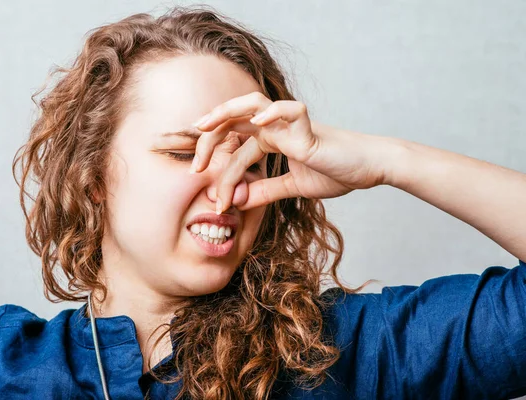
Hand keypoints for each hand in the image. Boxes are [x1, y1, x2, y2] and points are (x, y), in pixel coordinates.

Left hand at [191, 91, 394, 213]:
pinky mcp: (309, 128)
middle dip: (208, 139)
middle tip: (195, 167)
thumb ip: (265, 191)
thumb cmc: (334, 172)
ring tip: (204, 125)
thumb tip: (238, 201)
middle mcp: (275, 127)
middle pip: (233, 120)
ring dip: (225, 112)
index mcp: (270, 140)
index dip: (221, 176)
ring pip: (252, 103)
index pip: (235, 150)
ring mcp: (291, 125)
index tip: (216, 203)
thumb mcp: (292, 187)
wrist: (367, 168)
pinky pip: (290, 110)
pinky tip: (258, 122)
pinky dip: (273, 111)